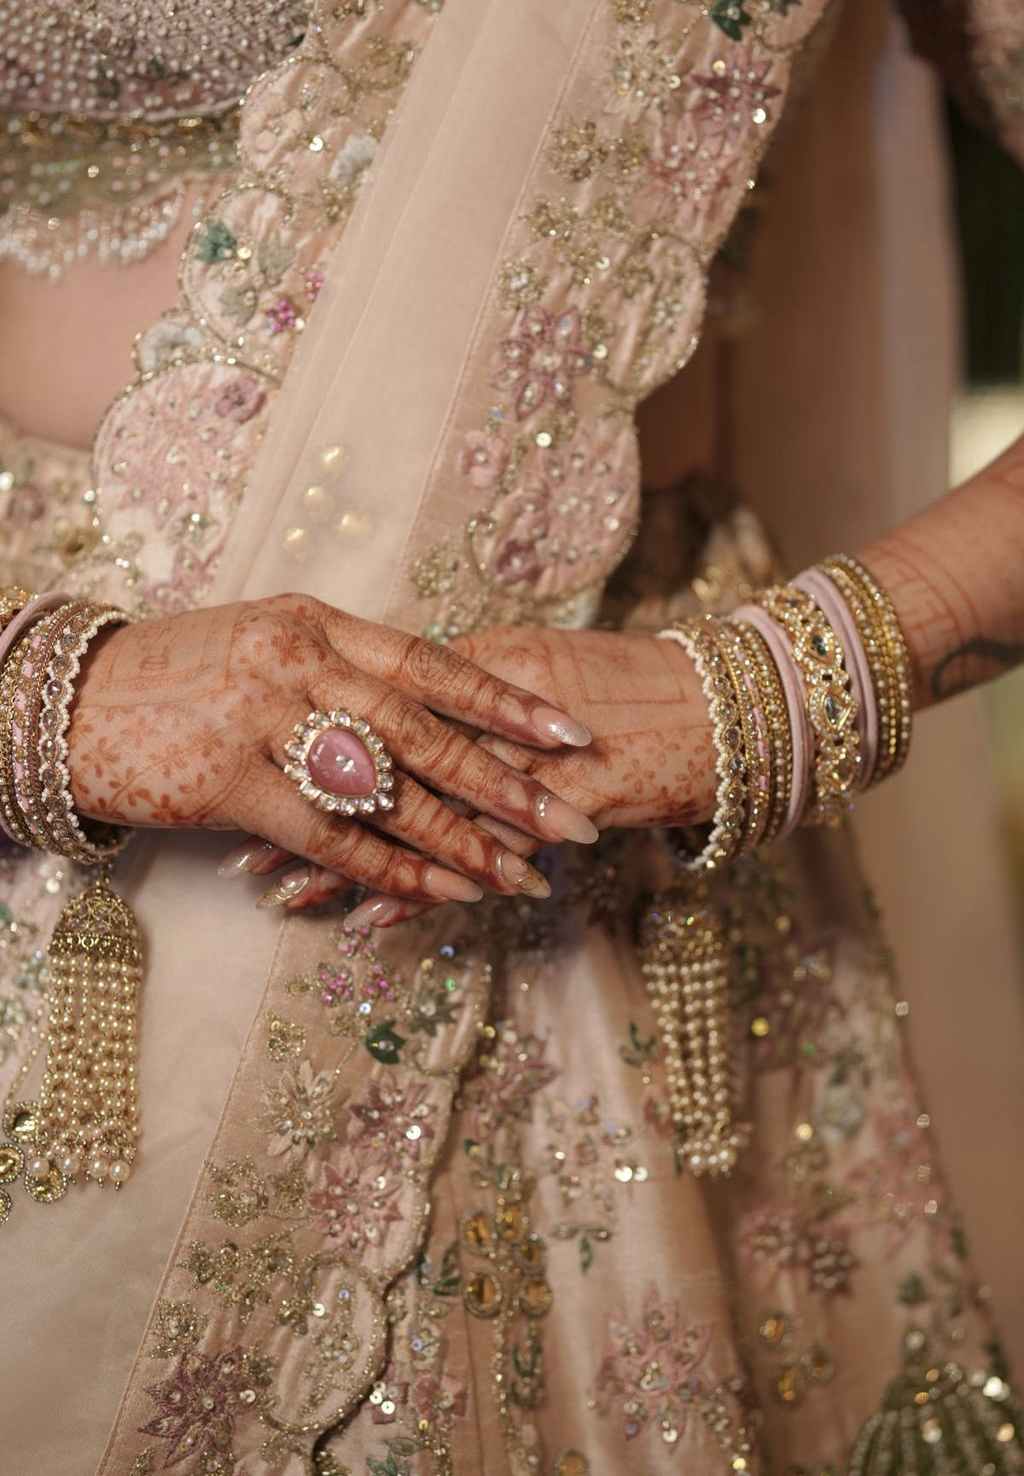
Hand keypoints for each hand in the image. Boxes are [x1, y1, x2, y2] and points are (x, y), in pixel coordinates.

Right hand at [67, 595, 600, 906]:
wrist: (61, 700)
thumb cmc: (171, 679)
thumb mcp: (261, 647)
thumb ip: (336, 669)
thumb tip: (414, 706)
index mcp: (317, 623)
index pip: (432, 662)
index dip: (506, 699)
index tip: (571, 731)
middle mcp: (301, 660)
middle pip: (427, 728)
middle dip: (509, 781)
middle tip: (576, 819)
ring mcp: (265, 717)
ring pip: (388, 787)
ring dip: (463, 839)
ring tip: (526, 875)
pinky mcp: (230, 779)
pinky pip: (330, 835)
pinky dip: (390, 870)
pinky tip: (441, 895)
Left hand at [237, 626, 714, 919]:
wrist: (740, 711)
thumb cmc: (645, 693)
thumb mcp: (551, 678)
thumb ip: (482, 695)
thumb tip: (416, 716)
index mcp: (489, 660)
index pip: (381, 698)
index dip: (312, 733)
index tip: (251, 759)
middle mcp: (497, 704)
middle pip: (379, 753)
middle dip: (299, 796)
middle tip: (233, 834)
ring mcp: (531, 756)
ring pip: (415, 809)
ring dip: (339, 852)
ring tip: (275, 889)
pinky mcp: (566, 806)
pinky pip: (476, 855)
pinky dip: (416, 887)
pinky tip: (363, 918)